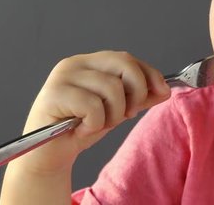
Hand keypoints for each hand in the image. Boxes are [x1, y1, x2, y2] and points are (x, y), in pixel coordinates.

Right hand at [14, 50, 170, 173]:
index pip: (127, 59)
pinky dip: (94, 124)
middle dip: (136, 92)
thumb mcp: (116, 111)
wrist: (49, 155)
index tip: (162, 92)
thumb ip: (139, 98)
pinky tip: (81, 129)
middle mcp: (75, 63)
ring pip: (112, 88)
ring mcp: (62, 77)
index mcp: (90, 62)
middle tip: (126, 114)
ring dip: (113, 115)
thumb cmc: (80, 128)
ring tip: (97, 124)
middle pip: (124, 65)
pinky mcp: (54, 94)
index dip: (149, 74)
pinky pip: (94, 107)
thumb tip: (164, 90)